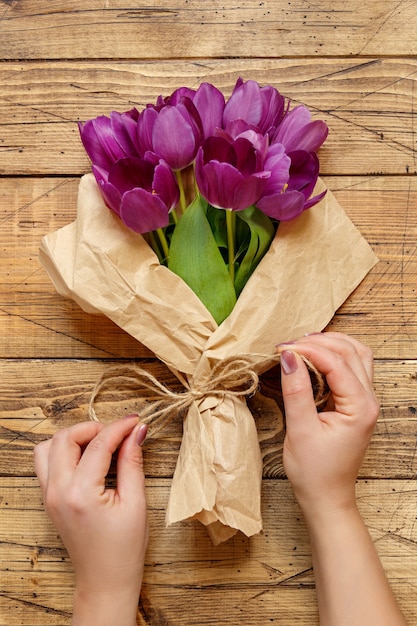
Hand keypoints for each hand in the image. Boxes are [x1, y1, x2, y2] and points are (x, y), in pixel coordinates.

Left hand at [34, 416, 147, 624]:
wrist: (105, 580)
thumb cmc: (124, 548)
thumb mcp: (136, 502)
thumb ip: (133, 462)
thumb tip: (137, 431)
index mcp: (81, 493)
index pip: (98, 444)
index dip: (120, 427)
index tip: (136, 421)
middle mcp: (58, 492)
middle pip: (65, 438)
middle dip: (93, 428)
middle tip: (118, 433)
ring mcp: (49, 496)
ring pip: (48, 448)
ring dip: (73, 438)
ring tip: (99, 444)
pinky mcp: (49, 499)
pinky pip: (46, 463)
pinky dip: (64, 452)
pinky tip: (87, 459)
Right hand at [277, 332, 378, 516]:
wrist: (326, 498)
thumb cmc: (314, 471)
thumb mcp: (300, 429)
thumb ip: (296, 390)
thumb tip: (289, 356)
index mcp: (360, 407)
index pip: (336, 362)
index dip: (307, 349)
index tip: (281, 348)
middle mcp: (370, 400)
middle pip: (351, 351)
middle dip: (319, 342)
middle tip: (289, 345)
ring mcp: (366, 402)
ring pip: (357, 355)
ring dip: (331, 344)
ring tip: (302, 345)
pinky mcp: (358, 404)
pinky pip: (354, 368)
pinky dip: (335, 356)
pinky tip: (315, 357)